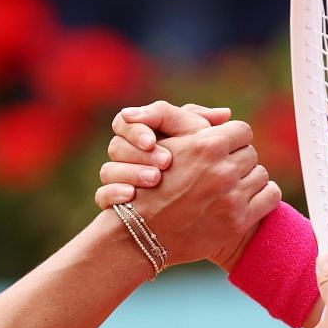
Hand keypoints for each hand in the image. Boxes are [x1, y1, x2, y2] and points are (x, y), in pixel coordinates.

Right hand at [94, 99, 231, 207]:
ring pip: (108, 171)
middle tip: (163, 162)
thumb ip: (200, 120)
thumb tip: (225, 114)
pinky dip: (114, 194)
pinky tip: (130, 197)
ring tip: (154, 179)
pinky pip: (102, 196)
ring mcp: (116, 180)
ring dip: (131, 173)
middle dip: (137, 152)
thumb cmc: (187, 165)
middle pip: (115, 146)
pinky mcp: (112, 203)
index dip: (139, 128)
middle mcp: (122, 155)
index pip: (126, 120)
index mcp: (136, 134)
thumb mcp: (192, 137)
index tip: (153, 140)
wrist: (171, 213)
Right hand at [125, 118, 279, 267]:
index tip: (222, 150)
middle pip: (251, 153)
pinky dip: (262, 196)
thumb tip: (227, 113)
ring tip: (230, 187)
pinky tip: (246, 199)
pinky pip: (271, 196)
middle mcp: (221, 171)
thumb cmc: (150, 183)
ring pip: (261, 175)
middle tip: (222, 171)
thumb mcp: (166, 144)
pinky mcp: (238, 222)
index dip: (232, 139)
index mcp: (205, 146)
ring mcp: (231, 198)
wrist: (141, 232)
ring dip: (248, 179)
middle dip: (238, 160)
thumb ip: (192, 120)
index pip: (241, 130)